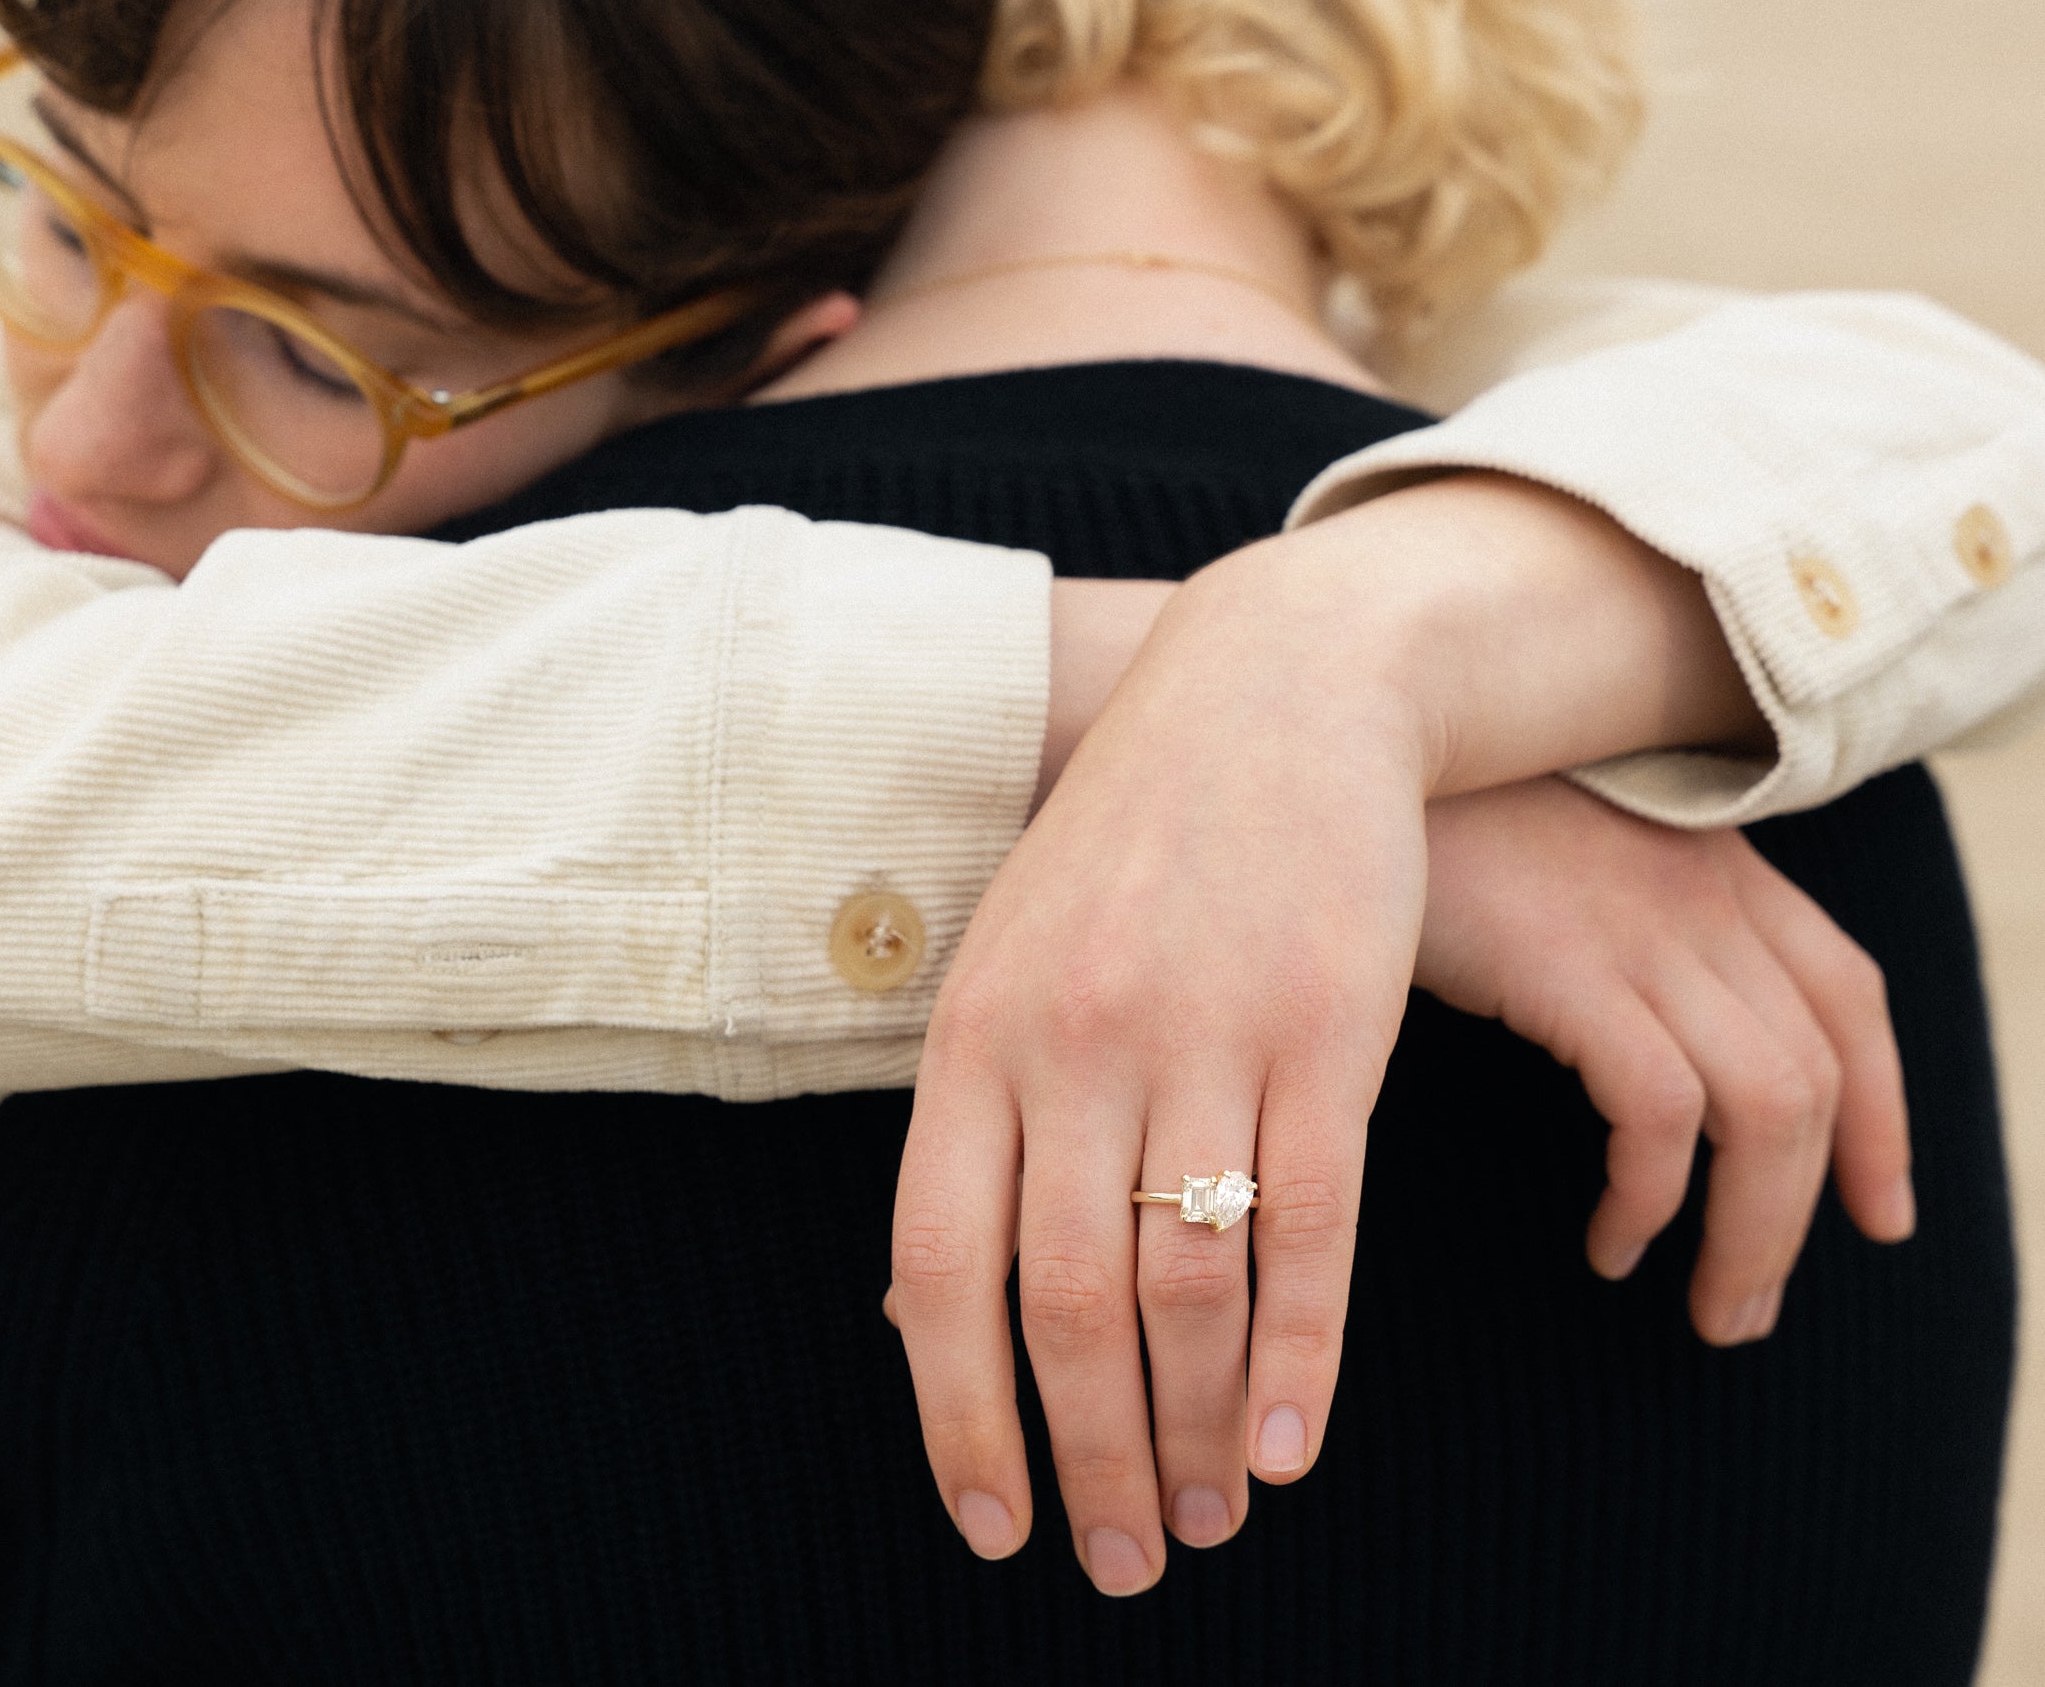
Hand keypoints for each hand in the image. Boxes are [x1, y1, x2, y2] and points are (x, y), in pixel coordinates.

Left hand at [891, 563, 1431, 1594]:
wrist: (1273, 695)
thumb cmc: (1134, 847)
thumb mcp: (1012, 954)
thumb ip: (980, 1110)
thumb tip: (939, 1296)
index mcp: (972, 1039)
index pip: (934, 1270)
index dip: (955, 1415)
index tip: (989, 1524)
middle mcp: (1071, 1049)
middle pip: (1063, 1307)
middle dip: (1086, 1461)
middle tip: (1119, 1566)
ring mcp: (1200, 1038)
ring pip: (1186, 1289)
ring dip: (1191, 1433)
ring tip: (1206, 1521)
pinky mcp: (1326, 1034)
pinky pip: (1307, 1232)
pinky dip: (1299, 1359)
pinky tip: (1289, 1447)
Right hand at [1417, 777, 1912, 1343]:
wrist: (1331, 741)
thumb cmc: (1414, 818)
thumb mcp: (1544, 858)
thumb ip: (1603, 924)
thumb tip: (1628, 1034)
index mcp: (1707, 859)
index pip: (1847, 994)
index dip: (1883, 1113)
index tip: (1878, 1209)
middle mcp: (1700, 890)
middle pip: (1820, 1073)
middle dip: (1809, 1213)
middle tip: (1749, 1305)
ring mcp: (1641, 922)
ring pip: (1768, 1109)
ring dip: (1754, 1234)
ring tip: (1704, 1307)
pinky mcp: (1569, 961)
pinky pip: (1662, 1109)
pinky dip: (1652, 1196)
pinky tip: (1611, 1241)